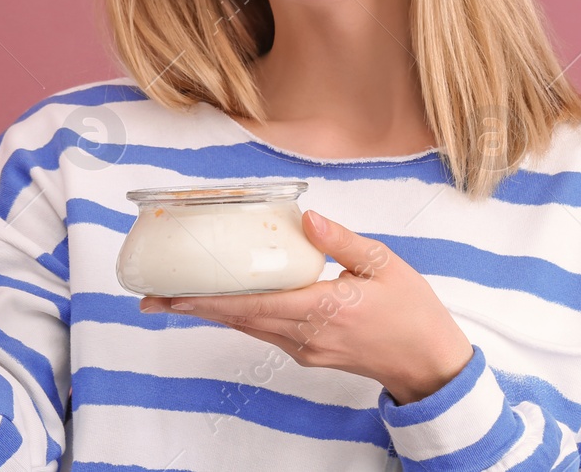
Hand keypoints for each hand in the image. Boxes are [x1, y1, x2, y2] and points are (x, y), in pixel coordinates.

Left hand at [139, 209, 474, 404]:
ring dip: (211, 312)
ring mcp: (305, 349)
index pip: (254, 305)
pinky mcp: (308, 353)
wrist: (429, 363)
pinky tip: (223, 302)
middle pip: (238, 320)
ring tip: (174, 298)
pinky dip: (239, 316)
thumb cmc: (412, 311)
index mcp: (324, 309)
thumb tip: (309, 217)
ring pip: (248, 328)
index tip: (174, 293)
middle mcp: (306, 334)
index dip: (210, 300)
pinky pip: (264, 332)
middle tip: (151, 297)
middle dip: (193, 308)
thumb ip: (343, 242)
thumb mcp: (385, 265)